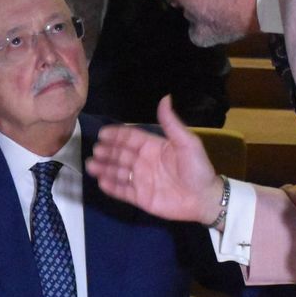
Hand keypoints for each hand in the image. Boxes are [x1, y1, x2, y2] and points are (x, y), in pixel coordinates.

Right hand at [87, 96, 226, 224]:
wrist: (204, 198)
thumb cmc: (197, 169)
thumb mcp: (187, 143)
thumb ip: (171, 123)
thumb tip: (165, 98)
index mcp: (154, 147)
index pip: (131, 138)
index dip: (117, 135)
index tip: (102, 133)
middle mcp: (144, 162)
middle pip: (121, 154)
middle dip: (107, 152)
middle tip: (96, 151)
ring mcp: (142, 180)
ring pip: (119, 172)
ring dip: (105, 168)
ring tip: (91, 166)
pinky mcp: (141, 198)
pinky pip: (123, 191)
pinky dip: (112, 186)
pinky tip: (101, 182)